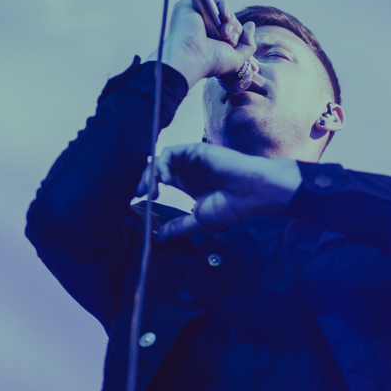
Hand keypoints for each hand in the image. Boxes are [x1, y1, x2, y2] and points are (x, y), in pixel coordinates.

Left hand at [136, 143, 302, 240]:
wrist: (251, 191)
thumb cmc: (232, 205)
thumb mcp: (199, 220)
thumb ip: (178, 226)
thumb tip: (159, 239)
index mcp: (188, 185)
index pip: (161, 182)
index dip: (148, 188)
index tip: (141, 201)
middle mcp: (188, 171)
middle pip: (157, 169)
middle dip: (144, 180)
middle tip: (140, 194)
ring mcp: (191, 160)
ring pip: (161, 159)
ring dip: (151, 173)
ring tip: (153, 190)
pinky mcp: (195, 151)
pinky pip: (171, 152)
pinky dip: (163, 164)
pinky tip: (165, 179)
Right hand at [148, 0, 256, 88]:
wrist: (191, 57)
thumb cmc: (211, 62)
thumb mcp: (237, 58)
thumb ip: (248, 44)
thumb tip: (250, 25)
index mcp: (213, 39)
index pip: (233, 29)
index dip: (238, 34)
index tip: (234, 46)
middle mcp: (205, 27)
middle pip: (230, 19)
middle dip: (235, 29)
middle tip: (226, 40)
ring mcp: (198, 15)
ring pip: (224, 10)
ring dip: (230, 21)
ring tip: (223, 33)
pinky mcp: (190, 4)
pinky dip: (223, 6)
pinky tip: (224, 18)